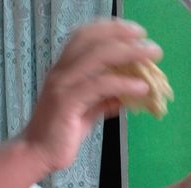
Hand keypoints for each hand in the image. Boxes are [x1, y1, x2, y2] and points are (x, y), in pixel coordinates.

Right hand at [23, 19, 161, 171]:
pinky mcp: (67, 102)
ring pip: (98, 57)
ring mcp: (62, 85)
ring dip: (130, 54)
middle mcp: (61, 72)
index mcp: (63, 70)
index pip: (84, 37)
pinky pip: (99, 86)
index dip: (110, 29)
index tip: (135, 32)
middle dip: (124, 36)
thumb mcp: (87, 113)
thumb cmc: (60, 133)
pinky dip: (124, 83)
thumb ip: (105, 100)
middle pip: (92, 40)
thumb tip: (128, 95)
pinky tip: (141, 88)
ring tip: (152, 58)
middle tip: (150, 44)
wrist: (38, 154)